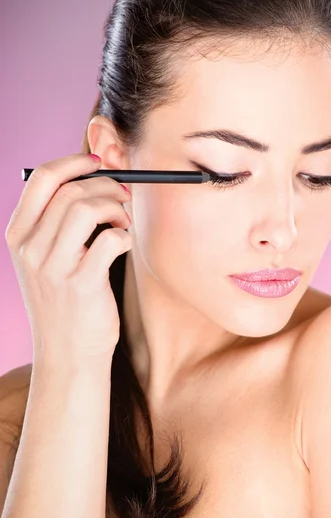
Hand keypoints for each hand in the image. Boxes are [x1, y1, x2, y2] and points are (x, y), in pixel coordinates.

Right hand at [5, 153, 132, 367]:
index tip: (99, 162)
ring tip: (124, 222)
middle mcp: (30, 248)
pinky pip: (109, 238)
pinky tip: (123, 243)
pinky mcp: (81, 284)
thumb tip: (94, 178)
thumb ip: (57, 222)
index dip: (75, 162)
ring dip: (116, 207)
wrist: (67, 355)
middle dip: (106, 185)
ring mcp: (53, 267)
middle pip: (71, 190)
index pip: (42, 178)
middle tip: (124, 196)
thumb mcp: (44, 260)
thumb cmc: (64, 301)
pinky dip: (124, 234)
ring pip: (88, 208)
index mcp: (18, 235)